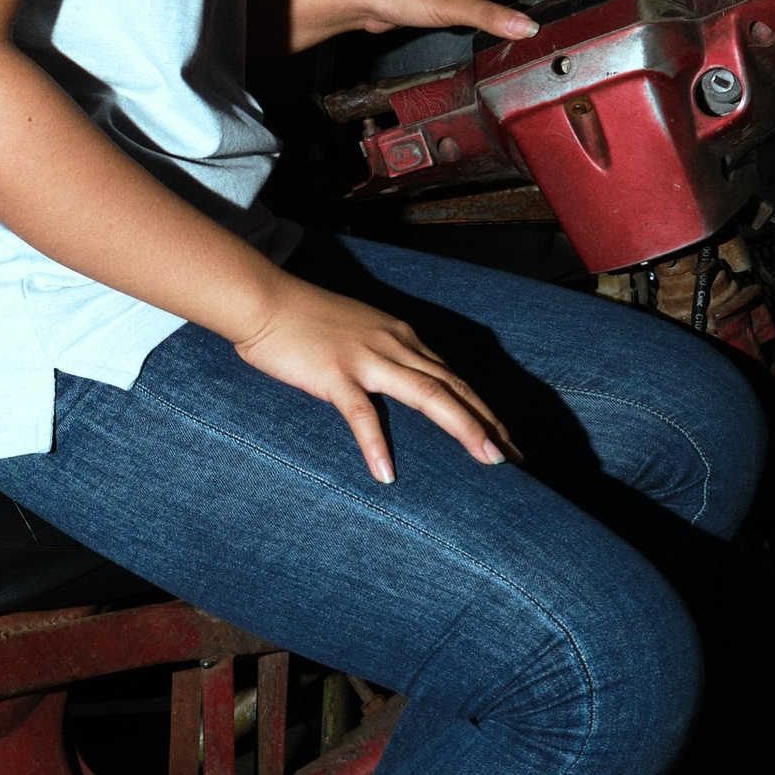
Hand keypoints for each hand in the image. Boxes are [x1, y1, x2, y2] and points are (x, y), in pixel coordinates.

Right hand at [232, 277, 514, 484]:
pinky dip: (376, 445)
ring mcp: (366, 358)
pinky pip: (361, 415)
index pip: (452, 376)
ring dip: (464, 426)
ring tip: (488, 458)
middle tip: (513, 456)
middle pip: (453, 386)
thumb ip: (382, 355)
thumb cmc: (301, 318)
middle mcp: (394, 345)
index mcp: (400, 336)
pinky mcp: (334, 374)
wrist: (262, 299)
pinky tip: (387, 475)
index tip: (504, 436)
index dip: (482, 407)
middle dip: (488, 421)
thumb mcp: (356, 331)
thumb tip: (400, 383)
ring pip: (429, 395)